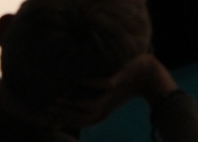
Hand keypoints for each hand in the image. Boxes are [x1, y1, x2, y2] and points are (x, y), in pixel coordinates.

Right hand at [49, 54, 177, 127]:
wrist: (148, 75)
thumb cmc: (125, 82)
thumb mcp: (108, 92)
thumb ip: (93, 94)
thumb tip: (73, 88)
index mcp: (104, 110)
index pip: (82, 121)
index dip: (65, 119)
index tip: (49, 112)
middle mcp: (107, 105)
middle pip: (84, 118)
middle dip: (65, 114)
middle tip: (49, 107)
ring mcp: (112, 94)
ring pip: (91, 106)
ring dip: (75, 103)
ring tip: (60, 97)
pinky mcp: (118, 81)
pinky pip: (104, 85)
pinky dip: (91, 84)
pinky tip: (80, 80)